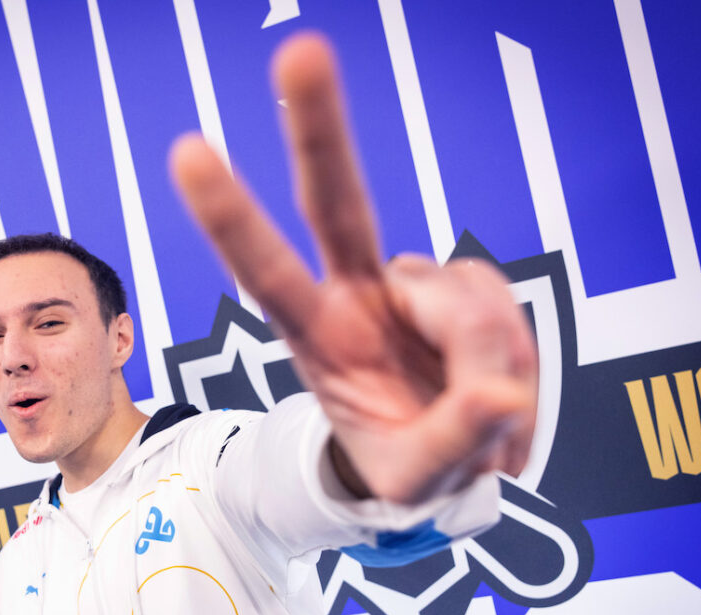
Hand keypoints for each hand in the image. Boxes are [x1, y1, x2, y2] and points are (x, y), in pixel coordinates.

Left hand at [169, 32, 537, 504]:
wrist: (440, 460)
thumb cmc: (406, 463)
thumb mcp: (416, 478)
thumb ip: (453, 440)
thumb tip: (501, 394)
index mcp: (319, 338)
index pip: (268, 271)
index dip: (232, 217)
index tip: (189, 152)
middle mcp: (357, 295)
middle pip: (337, 201)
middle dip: (320, 128)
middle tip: (299, 51)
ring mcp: (410, 286)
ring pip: (460, 290)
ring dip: (484, 355)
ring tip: (477, 412)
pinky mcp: (460, 288)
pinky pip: (500, 297)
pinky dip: (511, 351)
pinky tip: (494, 388)